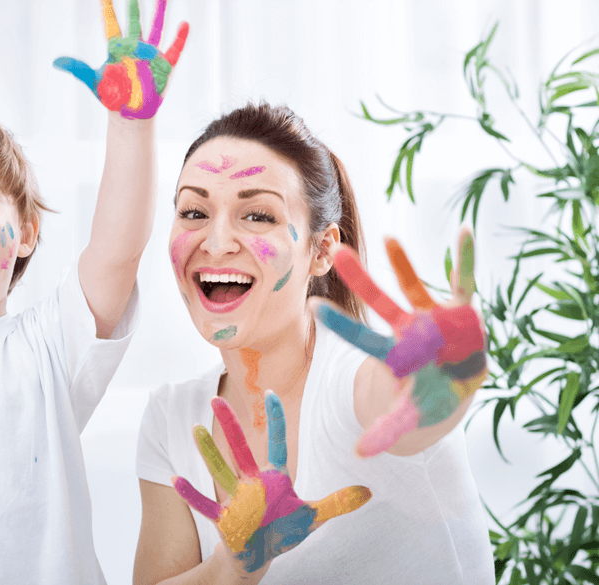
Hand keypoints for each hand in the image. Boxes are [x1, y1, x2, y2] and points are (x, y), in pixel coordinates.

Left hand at [54, 0, 188, 118]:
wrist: (130, 113)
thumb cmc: (112, 96)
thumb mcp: (93, 81)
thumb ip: (77, 68)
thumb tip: (55, 62)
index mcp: (117, 49)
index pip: (112, 24)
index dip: (109, 9)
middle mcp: (134, 48)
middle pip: (135, 22)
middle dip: (134, 6)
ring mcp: (150, 56)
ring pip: (156, 29)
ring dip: (160, 13)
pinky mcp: (164, 67)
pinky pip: (174, 50)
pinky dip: (179, 38)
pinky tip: (184, 25)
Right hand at [172, 391, 371, 573]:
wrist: (260, 555)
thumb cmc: (282, 531)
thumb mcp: (311, 517)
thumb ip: (337, 504)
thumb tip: (369, 492)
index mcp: (275, 477)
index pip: (277, 443)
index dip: (275, 419)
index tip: (270, 392)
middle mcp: (253, 482)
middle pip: (240, 448)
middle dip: (229, 424)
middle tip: (214, 398)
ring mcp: (236, 498)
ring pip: (220, 469)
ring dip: (207, 451)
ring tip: (194, 428)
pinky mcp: (224, 517)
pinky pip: (204, 504)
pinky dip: (191, 494)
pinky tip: (175, 479)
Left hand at [314, 228, 487, 456]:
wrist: (455, 384)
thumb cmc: (426, 398)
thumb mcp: (408, 416)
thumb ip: (386, 430)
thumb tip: (360, 454)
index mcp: (392, 353)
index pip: (360, 336)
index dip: (339, 324)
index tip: (313, 305)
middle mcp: (406, 328)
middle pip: (379, 301)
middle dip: (361, 279)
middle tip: (336, 253)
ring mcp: (432, 316)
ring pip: (414, 286)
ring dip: (403, 264)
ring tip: (388, 237)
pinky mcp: (460, 310)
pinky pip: (462, 280)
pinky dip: (464, 258)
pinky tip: (465, 231)